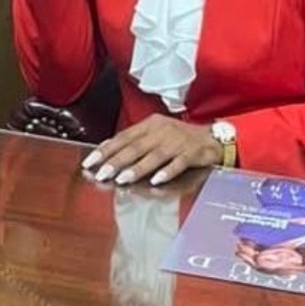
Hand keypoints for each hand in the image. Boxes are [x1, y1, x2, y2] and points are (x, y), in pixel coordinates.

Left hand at [82, 114, 223, 185]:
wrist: (213, 138)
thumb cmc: (180, 138)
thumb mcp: (157, 134)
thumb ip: (136, 142)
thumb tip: (109, 155)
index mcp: (151, 125)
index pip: (124, 136)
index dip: (107, 149)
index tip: (91, 162)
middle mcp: (163, 131)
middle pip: (136, 147)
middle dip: (117, 161)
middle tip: (102, 174)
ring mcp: (178, 142)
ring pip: (154, 156)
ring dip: (137, 168)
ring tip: (122, 179)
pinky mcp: (192, 153)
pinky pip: (178, 163)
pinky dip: (167, 171)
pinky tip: (157, 180)